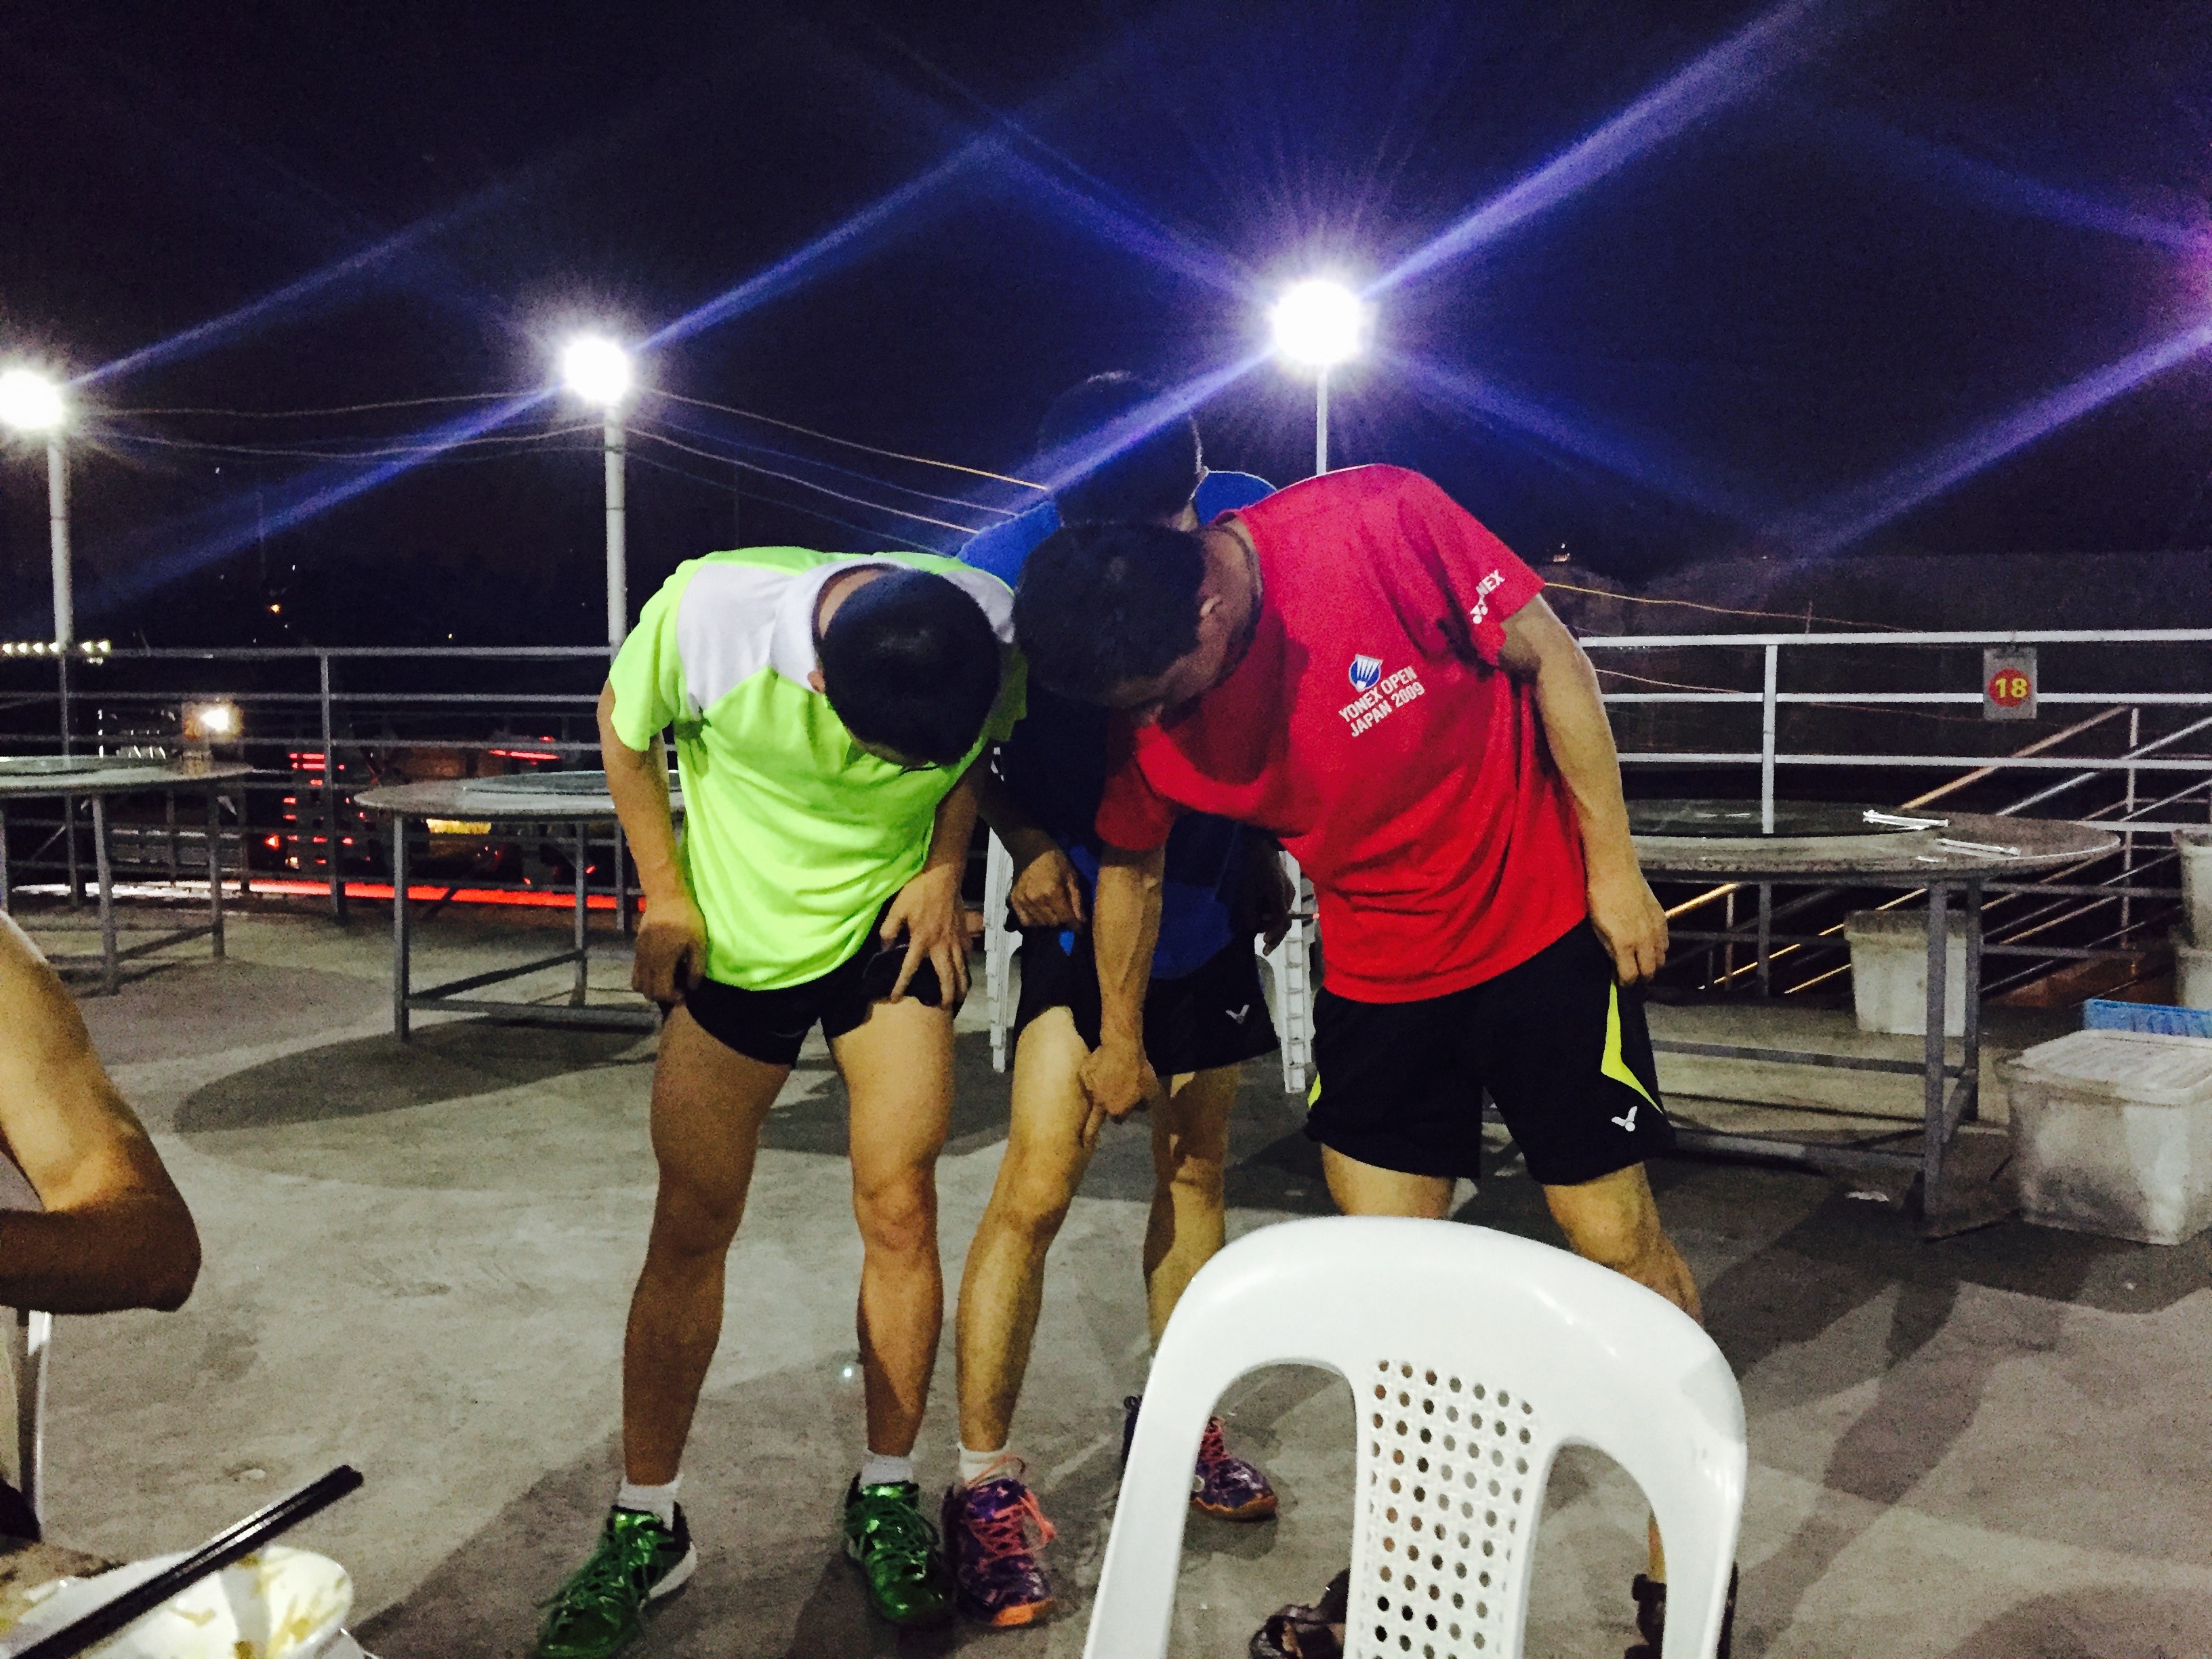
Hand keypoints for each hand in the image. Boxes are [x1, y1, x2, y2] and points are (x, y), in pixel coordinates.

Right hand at [633, 890, 707, 1004]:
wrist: (665, 897)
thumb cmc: (686, 918)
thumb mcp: (698, 942)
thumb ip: (696, 967)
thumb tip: (692, 987)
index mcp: (662, 961)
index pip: (661, 992)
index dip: (674, 998)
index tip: (685, 992)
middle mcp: (647, 961)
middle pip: (647, 991)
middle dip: (663, 996)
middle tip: (677, 987)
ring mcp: (639, 955)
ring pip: (638, 983)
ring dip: (651, 988)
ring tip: (667, 980)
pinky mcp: (637, 948)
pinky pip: (635, 971)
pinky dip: (645, 977)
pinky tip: (659, 969)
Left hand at [881, 862, 969, 1010]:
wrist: (943, 876)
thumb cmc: (918, 891)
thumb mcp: (896, 908)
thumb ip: (888, 930)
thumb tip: (883, 949)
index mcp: (921, 940)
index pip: (909, 969)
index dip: (901, 985)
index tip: (895, 999)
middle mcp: (940, 945)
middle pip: (946, 976)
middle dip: (946, 994)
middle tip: (945, 1008)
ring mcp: (955, 940)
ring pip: (961, 968)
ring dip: (960, 985)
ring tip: (959, 997)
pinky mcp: (964, 932)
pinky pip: (967, 954)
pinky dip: (967, 966)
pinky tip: (965, 971)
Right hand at [1007, 842, 1086, 929]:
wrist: (1029, 847)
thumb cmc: (1054, 858)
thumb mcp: (1071, 875)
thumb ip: (1076, 899)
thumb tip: (1081, 920)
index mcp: (1052, 892)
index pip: (1066, 918)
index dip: (1075, 925)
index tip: (1080, 928)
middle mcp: (1036, 900)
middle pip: (1053, 923)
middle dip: (1063, 921)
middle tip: (1066, 914)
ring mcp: (1023, 901)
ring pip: (1040, 924)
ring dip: (1049, 921)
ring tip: (1053, 912)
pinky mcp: (1014, 901)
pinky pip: (1026, 921)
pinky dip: (1035, 921)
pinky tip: (1040, 913)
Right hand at [1078, 1036, 1160, 1134]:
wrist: (1122, 1048)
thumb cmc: (1139, 1071)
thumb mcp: (1151, 1090)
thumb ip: (1145, 1104)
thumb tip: (1140, 1108)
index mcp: (1116, 1110)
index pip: (1118, 1119)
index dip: (1123, 1113)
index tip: (1125, 1107)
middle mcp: (1099, 1104)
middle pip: (1094, 1121)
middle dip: (1088, 1132)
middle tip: (1083, 1140)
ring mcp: (1089, 1089)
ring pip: (1092, 1095)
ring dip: (1098, 1092)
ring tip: (1107, 1079)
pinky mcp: (1083, 1075)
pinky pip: (1088, 1078)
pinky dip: (1093, 1075)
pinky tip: (1101, 1066)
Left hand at [1234, 845, 1297, 951]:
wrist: (1264, 848)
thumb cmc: (1253, 868)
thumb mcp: (1246, 890)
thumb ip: (1248, 910)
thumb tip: (1253, 928)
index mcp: (1279, 894)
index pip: (1280, 919)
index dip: (1273, 933)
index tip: (1264, 942)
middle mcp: (1289, 895)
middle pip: (1286, 922)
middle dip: (1276, 937)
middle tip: (1265, 950)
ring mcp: (1291, 892)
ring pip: (1286, 916)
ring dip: (1275, 928)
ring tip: (1263, 937)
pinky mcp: (1288, 890)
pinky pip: (1284, 909)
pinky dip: (1276, 918)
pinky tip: (1266, 921)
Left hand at [1587, 858, 1667, 984]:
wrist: (1616, 871)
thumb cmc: (1600, 898)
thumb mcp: (1597, 927)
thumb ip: (1609, 948)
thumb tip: (1617, 962)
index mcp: (1625, 944)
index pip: (1631, 975)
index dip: (1626, 982)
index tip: (1621, 982)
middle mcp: (1645, 940)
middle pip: (1651, 970)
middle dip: (1642, 977)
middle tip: (1634, 976)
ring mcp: (1656, 928)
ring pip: (1662, 957)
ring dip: (1653, 963)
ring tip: (1643, 962)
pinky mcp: (1663, 918)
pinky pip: (1666, 941)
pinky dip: (1660, 948)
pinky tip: (1651, 946)